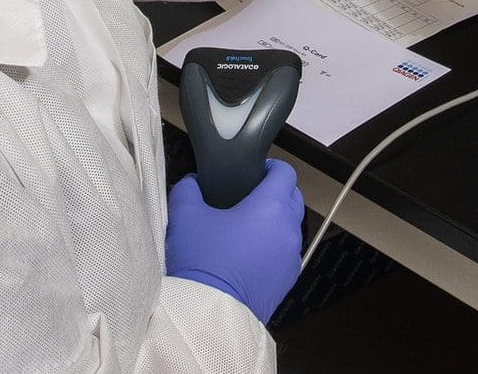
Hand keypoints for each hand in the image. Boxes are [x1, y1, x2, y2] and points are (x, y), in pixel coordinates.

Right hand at [165, 158, 304, 324]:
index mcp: (271, 206)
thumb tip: (193, 182)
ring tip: (247, 226)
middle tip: (248, 195)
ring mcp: (292, 256)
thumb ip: (188, 189)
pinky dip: (274, 246)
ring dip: (275, 220)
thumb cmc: (202, 260)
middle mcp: (289, 228)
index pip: (286, 172)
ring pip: (291, 226)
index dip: (271, 167)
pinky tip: (249, 253)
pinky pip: (286, 252)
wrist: (210, 311)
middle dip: (275, 191)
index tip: (254, 170)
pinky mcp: (288, 279)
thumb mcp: (185, 216)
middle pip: (293, 197)